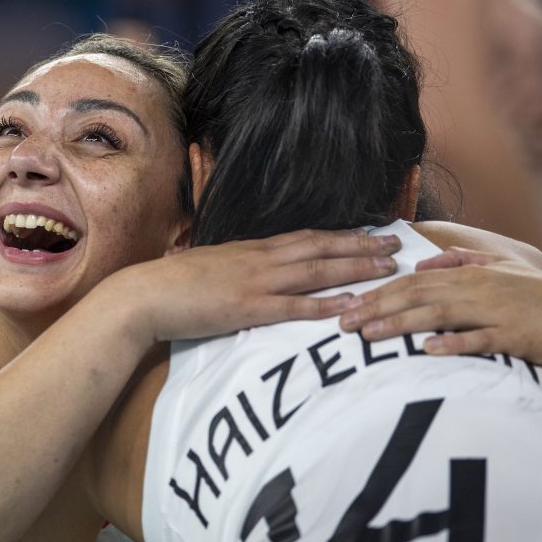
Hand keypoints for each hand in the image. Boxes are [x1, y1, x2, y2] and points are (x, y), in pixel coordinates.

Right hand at [113, 228, 401, 344]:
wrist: (145, 295)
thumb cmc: (172, 285)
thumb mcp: (211, 266)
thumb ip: (236, 267)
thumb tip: (252, 270)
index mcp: (252, 250)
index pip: (306, 237)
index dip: (341, 235)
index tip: (369, 233)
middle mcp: (261, 259)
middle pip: (321, 248)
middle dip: (361, 246)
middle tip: (397, 244)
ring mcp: (256, 282)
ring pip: (316, 271)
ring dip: (355, 268)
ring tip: (388, 269)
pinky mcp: (248, 308)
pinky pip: (294, 306)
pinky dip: (324, 305)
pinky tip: (349, 305)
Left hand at [336, 247, 541, 375]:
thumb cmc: (537, 298)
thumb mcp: (500, 270)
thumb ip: (461, 261)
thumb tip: (423, 263)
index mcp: (469, 273)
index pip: (412, 281)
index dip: (376, 292)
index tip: (346, 304)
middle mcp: (476, 288)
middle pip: (416, 296)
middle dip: (376, 308)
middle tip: (342, 322)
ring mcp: (494, 311)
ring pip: (438, 315)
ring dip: (401, 325)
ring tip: (369, 335)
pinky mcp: (513, 336)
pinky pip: (477, 340)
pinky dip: (452, 344)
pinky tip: (426, 350)